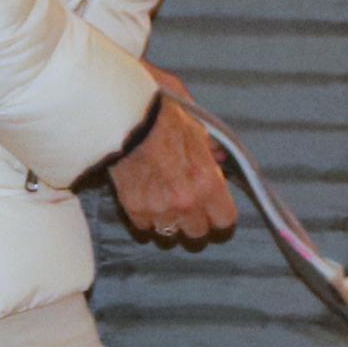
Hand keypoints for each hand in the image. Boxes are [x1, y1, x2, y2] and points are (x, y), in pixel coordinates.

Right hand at [105, 69, 236, 244]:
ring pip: (170, 232)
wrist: (123, 115)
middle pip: (197, 232)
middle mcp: (186, 201)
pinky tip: (143, 196)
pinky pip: (144, 225)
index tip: (213, 206)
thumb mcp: (196, 124)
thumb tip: (220, 157)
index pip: (225, 220)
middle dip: (194, 219)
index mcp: (207, 181)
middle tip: (187, 202)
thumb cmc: (162, 114)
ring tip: (162, 200)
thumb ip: (210, 147)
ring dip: (168, 219)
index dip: (219, 213)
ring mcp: (158, 208)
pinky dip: (144, 215)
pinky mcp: (133, 208)